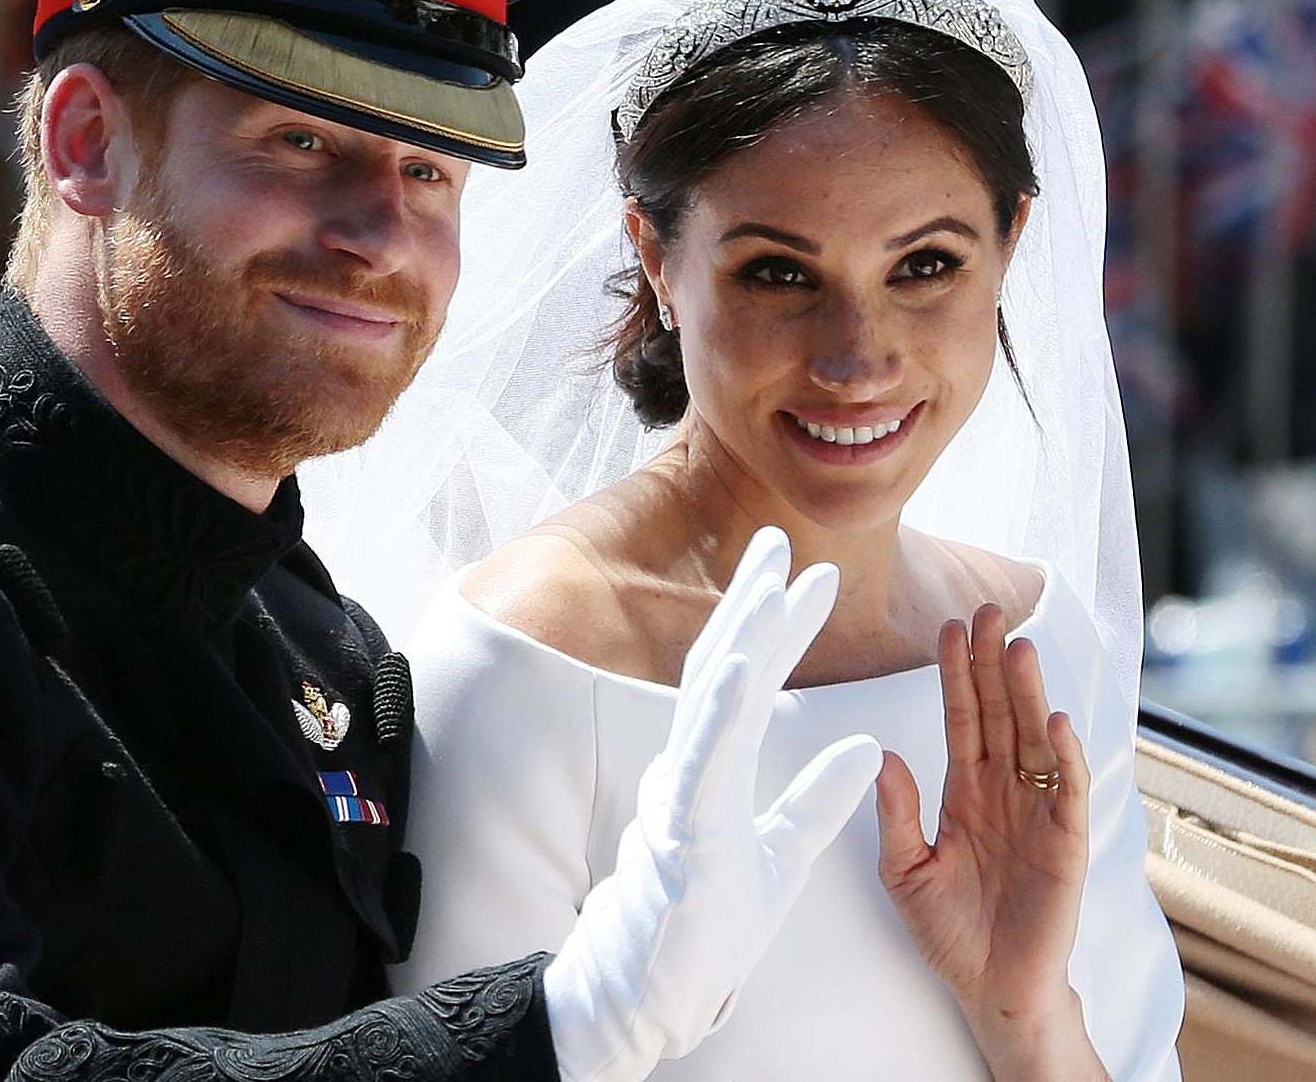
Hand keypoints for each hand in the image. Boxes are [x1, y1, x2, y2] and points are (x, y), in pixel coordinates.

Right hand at [544, 528, 882, 1081]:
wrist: (659, 988)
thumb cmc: (710, 924)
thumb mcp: (784, 853)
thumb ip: (820, 799)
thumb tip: (870, 747)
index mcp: (716, 768)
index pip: (751, 682)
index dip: (777, 627)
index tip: (812, 577)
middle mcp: (691, 766)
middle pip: (722, 668)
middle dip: (751, 603)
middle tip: (778, 542)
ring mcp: (682, 793)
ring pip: (710, 702)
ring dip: (741, 638)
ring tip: (770, 585)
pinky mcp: (683, 830)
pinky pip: (702, 761)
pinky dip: (720, 710)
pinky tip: (740, 666)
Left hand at [874, 604, 1104, 1078]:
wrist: (990, 989)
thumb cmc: (948, 931)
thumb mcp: (904, 869)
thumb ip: (896, 813)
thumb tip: (882, 754)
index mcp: (963, 792)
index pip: (959, 718)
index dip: (954, 674)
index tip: (945, 626)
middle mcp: (1002, 792)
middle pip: (998, 714)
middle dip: (992, 663)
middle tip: (987, 609)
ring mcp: (1036, 813)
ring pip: (1032, 739)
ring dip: (1027, 694)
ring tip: (1018, 646)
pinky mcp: (1065, 844)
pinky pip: (1066, 791)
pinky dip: (1062, 756)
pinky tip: (1054, 721)